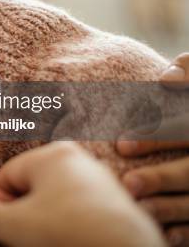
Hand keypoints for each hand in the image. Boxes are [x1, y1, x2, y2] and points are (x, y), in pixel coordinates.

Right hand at [0, 142, 163, 246]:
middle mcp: (78, 160)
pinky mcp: (114, 205)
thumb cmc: (74, 235)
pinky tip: (66, 242)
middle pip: (30, 192)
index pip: (6, 179)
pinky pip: (76, 213)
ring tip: (44, 244)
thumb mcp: (16, 227)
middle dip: (20, 219)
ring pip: (52, 205)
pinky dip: (66, 229)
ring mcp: (99, 182)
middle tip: (20, 242)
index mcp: (53, 155)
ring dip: (41, 226)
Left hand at [115, 53, 188, 245]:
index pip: (186, 128)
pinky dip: (188, 231)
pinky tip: (164, 234)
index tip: (121, 144)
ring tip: (139, 208)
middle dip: (164, 178)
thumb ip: (187, 73)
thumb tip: (166, 79)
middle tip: (128, 184)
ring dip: (171, 207)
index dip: (157, 135)